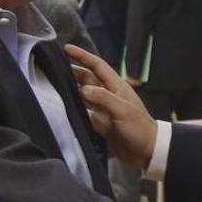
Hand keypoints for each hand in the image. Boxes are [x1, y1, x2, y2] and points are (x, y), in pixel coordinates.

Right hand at [66, 45, 156, 167]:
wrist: (148, 152)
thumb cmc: (139, 129)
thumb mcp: (123, 111)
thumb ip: (103, 98)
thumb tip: (83, 89)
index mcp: (116, 87)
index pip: (97, 66)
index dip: (82, 56)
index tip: (66, 49)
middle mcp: (109, 95)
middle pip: (88, 79)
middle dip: (72, 72)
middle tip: (53, 68)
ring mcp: (104, 109)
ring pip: (84, 95)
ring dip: (71, 90)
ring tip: (54, 85)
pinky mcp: (101, 124)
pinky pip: (84, 113)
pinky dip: (75, 109)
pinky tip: (63, 108)